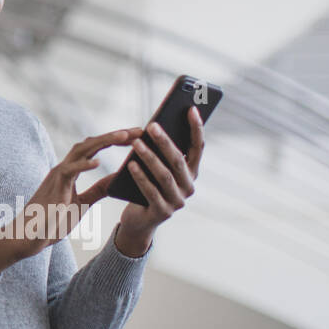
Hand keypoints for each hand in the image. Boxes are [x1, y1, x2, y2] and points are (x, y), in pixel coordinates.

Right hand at [0, 126, 143, 262]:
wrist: (28, 235)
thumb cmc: (52, 221)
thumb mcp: (83, 204)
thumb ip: (98, 190)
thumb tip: (117, 179)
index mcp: (71, 171)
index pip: (95, 149)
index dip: (114, 140)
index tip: (136, 136)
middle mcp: (64, 168)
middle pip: (91, 144)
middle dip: (115, 135)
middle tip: (139, 130)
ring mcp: (58, 175)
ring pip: (81, 150)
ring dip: (103, 141)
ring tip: (124, 136)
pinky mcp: (54, 187)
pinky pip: (69, 171)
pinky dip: (83, 165)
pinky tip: (98, 162)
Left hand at [120, 106, 204, 241]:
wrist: (139, 219)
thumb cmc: (148, 185)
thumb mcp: (156, 166)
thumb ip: (161, 151)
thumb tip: (156, 125)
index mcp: (191, 172)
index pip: (197, 147)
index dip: (196, 128)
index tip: (191, 109)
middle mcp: (189, 187)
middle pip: (178, 161)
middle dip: (165, 142)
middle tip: (152, 125)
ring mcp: (177, 201)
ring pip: (164, 176)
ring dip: (150, 158)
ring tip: (137, 143)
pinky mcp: (162, 212)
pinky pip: (150, 192)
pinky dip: (141, 177)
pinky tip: (130, 164)